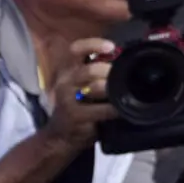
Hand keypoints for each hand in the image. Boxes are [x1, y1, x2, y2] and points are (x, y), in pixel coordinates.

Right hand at [42, 38, 118, 152]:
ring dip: (114, 89)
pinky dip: (115, 109)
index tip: (110, 46)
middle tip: (124, 76)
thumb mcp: (80, 88)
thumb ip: (95, 76)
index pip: (76, 50)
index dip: (93, 45)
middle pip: (90, 69)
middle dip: (110, 71)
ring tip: (125, 92)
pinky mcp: (76, 116)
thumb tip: (123, 62)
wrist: (59, 137)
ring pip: (96, 87)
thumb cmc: (76, 108)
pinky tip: (121, 110)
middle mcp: (66, 83)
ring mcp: (68, 100)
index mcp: (68, 72)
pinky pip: (101, 109)